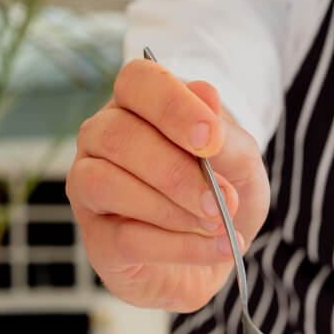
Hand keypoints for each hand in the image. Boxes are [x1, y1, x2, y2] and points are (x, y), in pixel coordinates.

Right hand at [66, 59, 269, 311]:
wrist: (224, 252)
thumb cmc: (226, 195)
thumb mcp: (244, 166)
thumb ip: (228, 137)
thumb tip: (207, 96)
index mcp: (138, 106)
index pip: (136, 82)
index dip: (172, 107)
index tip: (211, 139)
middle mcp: (102, 140)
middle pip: (118, 137)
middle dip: (177, 173)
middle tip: (224, 201)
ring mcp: (90, 190)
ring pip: (106, 184)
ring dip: (171, 210)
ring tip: (219, 225)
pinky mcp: (98, 241)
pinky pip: (126, 239)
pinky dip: (181, 247)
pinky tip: (220, 249)